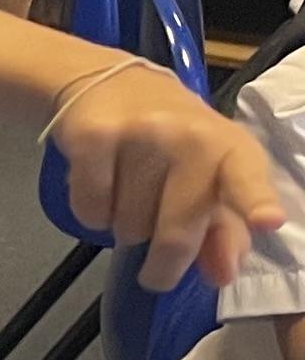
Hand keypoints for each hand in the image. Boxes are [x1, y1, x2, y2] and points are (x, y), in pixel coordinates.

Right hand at [53, 72, 283, 293]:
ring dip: (125, 227)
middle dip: (163, 265)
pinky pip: (91, 210)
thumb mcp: (207, 178)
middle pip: (174, 230)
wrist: (111, 84)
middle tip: (156, 274)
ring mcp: (140, 133)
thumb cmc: (171, 140)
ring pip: (127, 226)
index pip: (246, 177)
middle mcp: (189, 135)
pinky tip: (101, 187)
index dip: (256, 202)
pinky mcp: (94, 138)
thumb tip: (222, 275)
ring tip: (128, 196)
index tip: (268, 221)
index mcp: (229, 146)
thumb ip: (221, 230)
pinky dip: (92, 214)